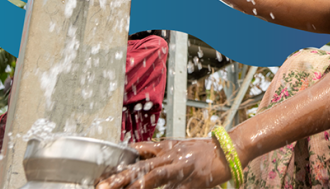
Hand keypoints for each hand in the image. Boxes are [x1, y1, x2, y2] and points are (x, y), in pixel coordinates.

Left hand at [96, 138, 233, 188]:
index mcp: (165, 148)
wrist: (228, 150)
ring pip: (156, 177)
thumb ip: (156, 150)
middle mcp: (170, 157)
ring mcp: (181, 169)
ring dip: (140, 185)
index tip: (101, 172)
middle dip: (120, 178)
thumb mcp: (176, 146)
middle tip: (102, 186)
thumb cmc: (201, 150)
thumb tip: (134, 150)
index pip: (138, 153)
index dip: (120, 162)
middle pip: (141, 167)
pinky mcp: (193, 182)